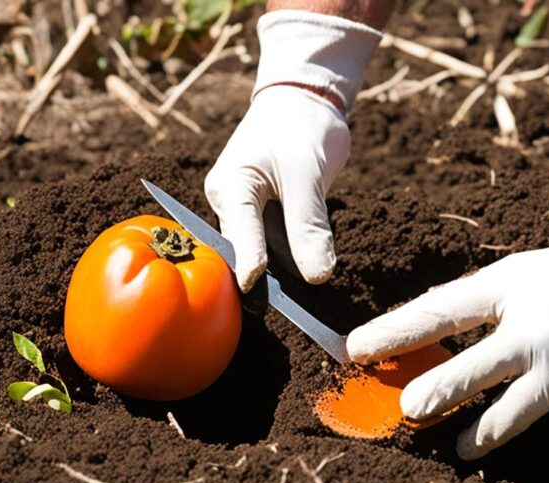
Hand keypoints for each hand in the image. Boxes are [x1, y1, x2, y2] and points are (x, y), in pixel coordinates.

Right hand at [204, 85, 348, 290]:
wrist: (304, 100)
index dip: (249, 264)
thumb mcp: (308, 173)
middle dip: (271, 280)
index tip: (259, 296)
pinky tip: (313, 273)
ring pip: (266, 252)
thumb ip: (309, 225)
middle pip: (248, 250)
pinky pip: (278, 244)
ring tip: (309, 308)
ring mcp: (246, 211)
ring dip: (287, 273)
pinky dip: (296, 257)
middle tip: (295, 315)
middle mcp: (230, 202)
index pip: (239, 233)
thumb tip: (318, 276)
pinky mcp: (265, 215)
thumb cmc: (300, 126)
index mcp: (230, 186)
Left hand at [346, 204, 548, 458]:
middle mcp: (514, 309)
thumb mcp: (536, 276)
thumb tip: (446, 331)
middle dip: (401, 356)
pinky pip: (513, 413)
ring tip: (409, 413)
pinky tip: (466, 446)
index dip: (394, 327)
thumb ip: (495, 304)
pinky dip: (486, 431)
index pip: (438, 305)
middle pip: (444, 336)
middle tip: (361, 374)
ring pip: (474, 377)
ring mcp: (537, 346)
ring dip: (438, 398)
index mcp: (505, 279)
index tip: (355, 344)